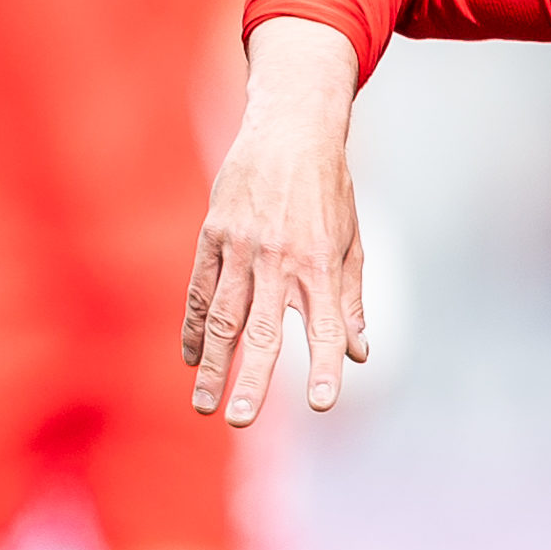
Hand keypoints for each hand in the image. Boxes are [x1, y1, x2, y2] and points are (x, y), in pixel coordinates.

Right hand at [185, 20, 368, 424]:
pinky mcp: (213, 235)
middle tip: (240, 420)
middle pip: (263, 331)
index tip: (323, 402)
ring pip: (224, 316)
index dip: (324, 364)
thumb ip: (350, 301)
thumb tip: (359, 354)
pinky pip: (201, 290)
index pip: (325, 326)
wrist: (290, 129)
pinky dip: (195, 327)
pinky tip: (191, 358)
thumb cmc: (329, 191)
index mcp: (321, 263)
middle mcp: (280, 259)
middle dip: (252, 380)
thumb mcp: (351, 242)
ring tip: (205, 405)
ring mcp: (242, 247)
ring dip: (213, 364)